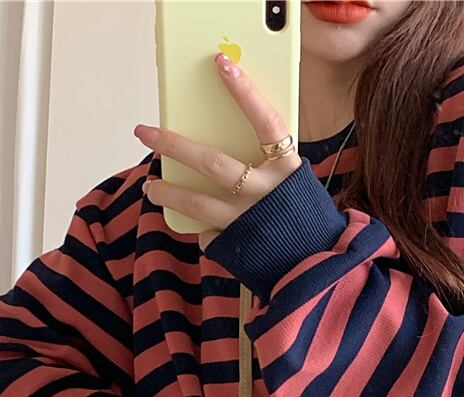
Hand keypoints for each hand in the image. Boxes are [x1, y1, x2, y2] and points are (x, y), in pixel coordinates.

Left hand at [133, 51, 302, 251]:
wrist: (318, 266)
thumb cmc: (304, 218)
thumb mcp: (295, 183)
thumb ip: (269, 164)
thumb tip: (228, 140)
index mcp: (288, 170)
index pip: (266, 122)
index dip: (245, 92)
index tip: (221, 63)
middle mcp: (266, 194)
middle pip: (213, 162)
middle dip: (173, 144)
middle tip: (145, 132)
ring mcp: (248, 221)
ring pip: (197, 203)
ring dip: (168, 193)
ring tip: (151, 187)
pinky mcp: (236, 245)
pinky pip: (209, 234)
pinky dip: (202, 230)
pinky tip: (199, 228)